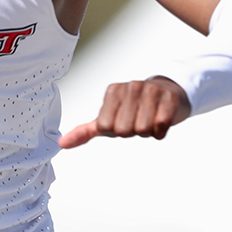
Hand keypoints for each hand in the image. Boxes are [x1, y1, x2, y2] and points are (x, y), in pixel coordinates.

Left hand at [59, 77, 192, 148]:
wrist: (169, 94)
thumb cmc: (135, 109)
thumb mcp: (108, 119)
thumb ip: (85, 132)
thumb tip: (62, 144)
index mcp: (113, 92)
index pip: (105, 127)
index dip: (115, 131)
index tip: (124, 121)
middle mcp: (131, 87)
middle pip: (124, 130)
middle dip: (132, 132)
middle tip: (138, 121)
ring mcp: (151, 90)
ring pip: (142, 129)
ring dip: (148, 132)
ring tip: (150, 119)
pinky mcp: (169, 98)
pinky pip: (160, 126)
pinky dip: (161, 132)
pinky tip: (161, 122)